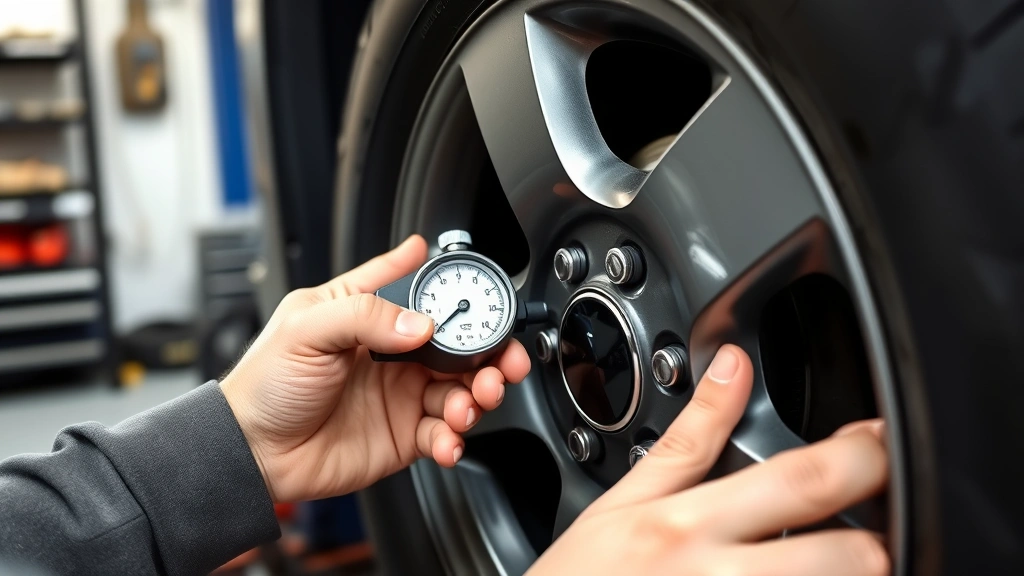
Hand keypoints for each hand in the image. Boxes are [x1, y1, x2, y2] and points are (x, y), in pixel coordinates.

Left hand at [220, 235, 530, 502]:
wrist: (253, 453)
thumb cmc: (265, 383)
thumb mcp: (306, 328)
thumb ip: (367, 315)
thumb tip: (423, 324)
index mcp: (367, 312)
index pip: (420, 286)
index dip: (455, 287)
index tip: (482, 293)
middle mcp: (392, 351)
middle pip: (460, 343)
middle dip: (490, 351)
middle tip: (502, 363)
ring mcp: (401, 393)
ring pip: (462, 387)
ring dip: (478, 395)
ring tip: (470, 403)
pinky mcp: (404, 434)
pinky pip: (444, 432)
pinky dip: (455, 438)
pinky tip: (448, 439)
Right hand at [528, 345, 889, 575]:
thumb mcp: (622, 501)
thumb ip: (689, 436)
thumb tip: (732, 366)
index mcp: (689, 524)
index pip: (802, 478)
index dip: (864, 453)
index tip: (881, 441)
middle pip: (849, 555)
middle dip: (881, 534)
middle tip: (876, 519)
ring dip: (856, 572)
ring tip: (839, 555)